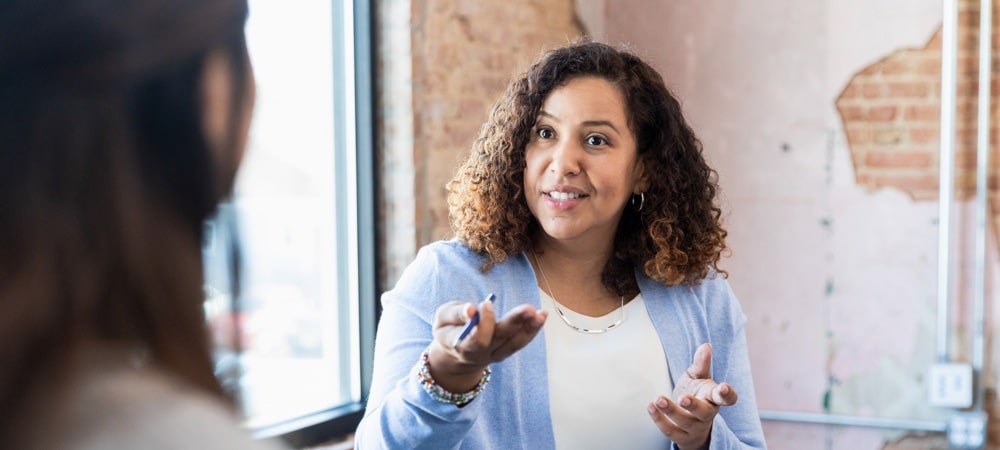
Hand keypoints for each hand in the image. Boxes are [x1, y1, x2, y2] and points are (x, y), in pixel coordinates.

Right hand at [427, 298, 547, 391]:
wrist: (454, 356)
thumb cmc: (448, 330)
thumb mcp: (442, 320)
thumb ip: (455, 314)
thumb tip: (472, 309)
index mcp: (462, 345)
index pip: (476, 339)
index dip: (483, 323)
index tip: (485, 304)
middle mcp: (481, 353)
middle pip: (500, 339)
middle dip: (515, 323)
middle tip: (528, 308)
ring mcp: (495, 354)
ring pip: (514, 343)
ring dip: (529, 328)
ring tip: (541, 313)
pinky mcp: (505, 351)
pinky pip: (520, 342)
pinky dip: (532, 329)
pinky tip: (543, 315)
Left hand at [647, 343, 737, 449]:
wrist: (690, 424)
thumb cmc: (696, 394)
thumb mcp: (698, 377)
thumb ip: (701, 363)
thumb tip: (706, 345)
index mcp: (713, 398)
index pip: (727, 399)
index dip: (728, 394)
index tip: (723, 387)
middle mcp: (707, 414)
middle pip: (704, 412)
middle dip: (694, 406)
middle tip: (682, 397)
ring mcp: (695, 427)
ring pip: (684, 422)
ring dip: (670, 411)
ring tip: (658, 399)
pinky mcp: (681, 437)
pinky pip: (670, 431)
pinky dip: (659, 419)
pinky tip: (650, 407)